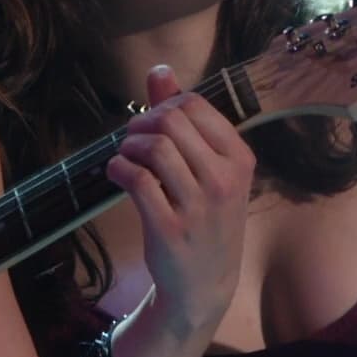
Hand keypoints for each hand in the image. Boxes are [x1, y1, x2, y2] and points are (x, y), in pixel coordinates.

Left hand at [105, 65, 255, 340]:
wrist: (204, 285)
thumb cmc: (205, 218)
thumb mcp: (208, 168)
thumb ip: (184, 118)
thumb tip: (159, 71)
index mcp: (239, 159)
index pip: (195, 105)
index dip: (163, 107)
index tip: (152, 125)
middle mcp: (224, 180)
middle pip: (171, 122)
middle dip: (141, 124)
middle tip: (133, 142)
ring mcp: (199, 207)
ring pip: (155, 148)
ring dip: (129, 146)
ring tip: (126, 158)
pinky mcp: (169, 229)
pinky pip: (137, 179)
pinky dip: (118, 168)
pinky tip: (117, 174)